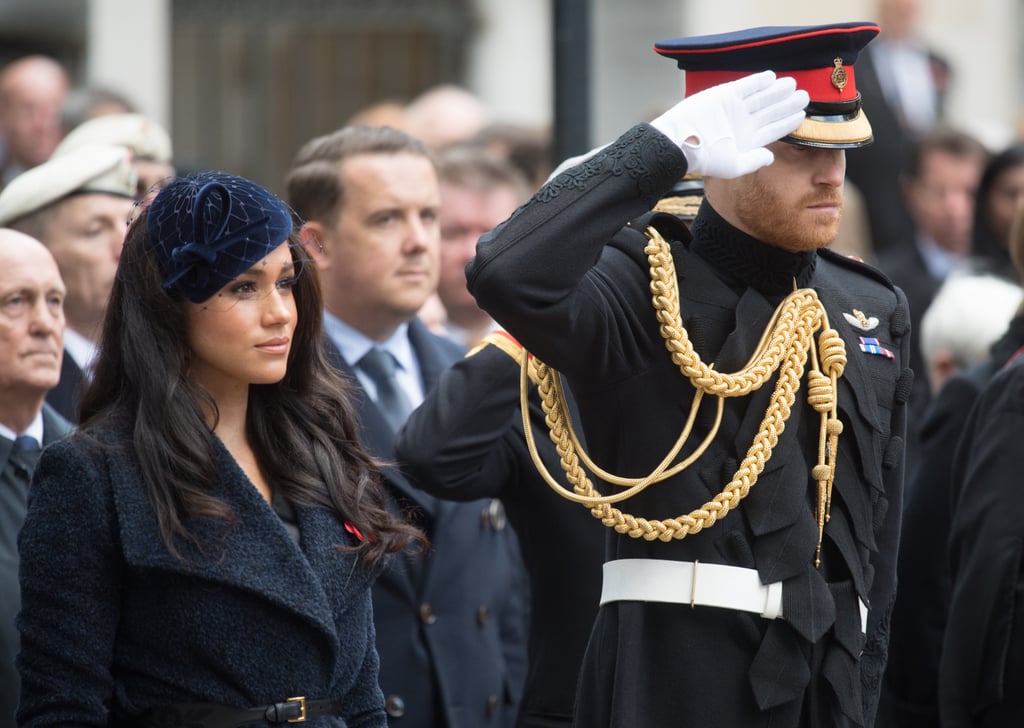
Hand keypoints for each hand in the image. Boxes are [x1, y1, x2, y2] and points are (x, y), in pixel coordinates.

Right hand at [650, 71, 808, 177]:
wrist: (680, 142)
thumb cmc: (704, 158)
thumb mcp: (733, 166)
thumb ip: (753, 161)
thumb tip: (770, 157)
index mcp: (747, 139)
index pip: (773, 129)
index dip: (788, 121)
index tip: (802, 115)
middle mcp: (743, 122)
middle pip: (771, 111)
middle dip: (787, 103)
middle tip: (805, 96)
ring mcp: (735, 108)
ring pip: (762, 97)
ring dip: (777, 90)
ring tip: (793, 84)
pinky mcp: (724, 95)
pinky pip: (745, 86)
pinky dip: (758, 81)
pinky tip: (772, 77)